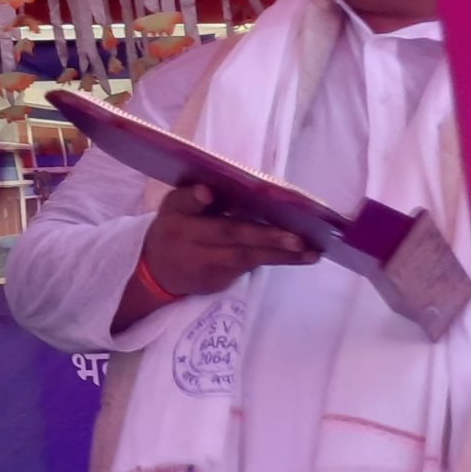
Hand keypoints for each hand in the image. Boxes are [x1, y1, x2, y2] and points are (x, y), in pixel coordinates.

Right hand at [140, 184, 318, 297]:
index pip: (184, 206)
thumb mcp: (172, 210)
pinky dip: (277, 260)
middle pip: (229, 236)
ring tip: (312, 252)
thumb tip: (209, 191)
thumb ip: (189, 199)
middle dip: (264, 237)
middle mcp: (191, 242)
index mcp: (177, 219)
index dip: (195, 200)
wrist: (158, 273)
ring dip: (281, 255)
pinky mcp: (220, 281)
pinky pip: (250, 266)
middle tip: (297, 239)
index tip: (207, 193)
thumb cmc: (173, 230)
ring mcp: (207, 265)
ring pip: (247, 258)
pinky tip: (302, 256)